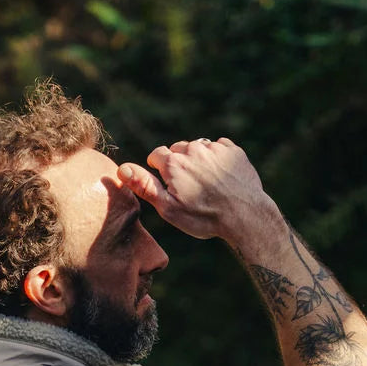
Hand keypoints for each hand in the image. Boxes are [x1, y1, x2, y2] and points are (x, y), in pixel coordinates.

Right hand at [119, 138, 275, 244]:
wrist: (245, 215)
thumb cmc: (203, 217)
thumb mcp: (168, 208)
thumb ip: (145, 186)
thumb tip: (122, 169)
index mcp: (173, 163)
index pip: (156, 155)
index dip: (158, 169)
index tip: (167, 183)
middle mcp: (193, 149)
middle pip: (177, 149)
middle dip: (178, 164)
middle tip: (188, 187)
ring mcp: (215, 148)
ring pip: (198, 148)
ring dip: (198, 161)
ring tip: (206, 184)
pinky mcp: (233, 150)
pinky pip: (218, 148)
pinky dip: (216, 159)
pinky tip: (220, 178)